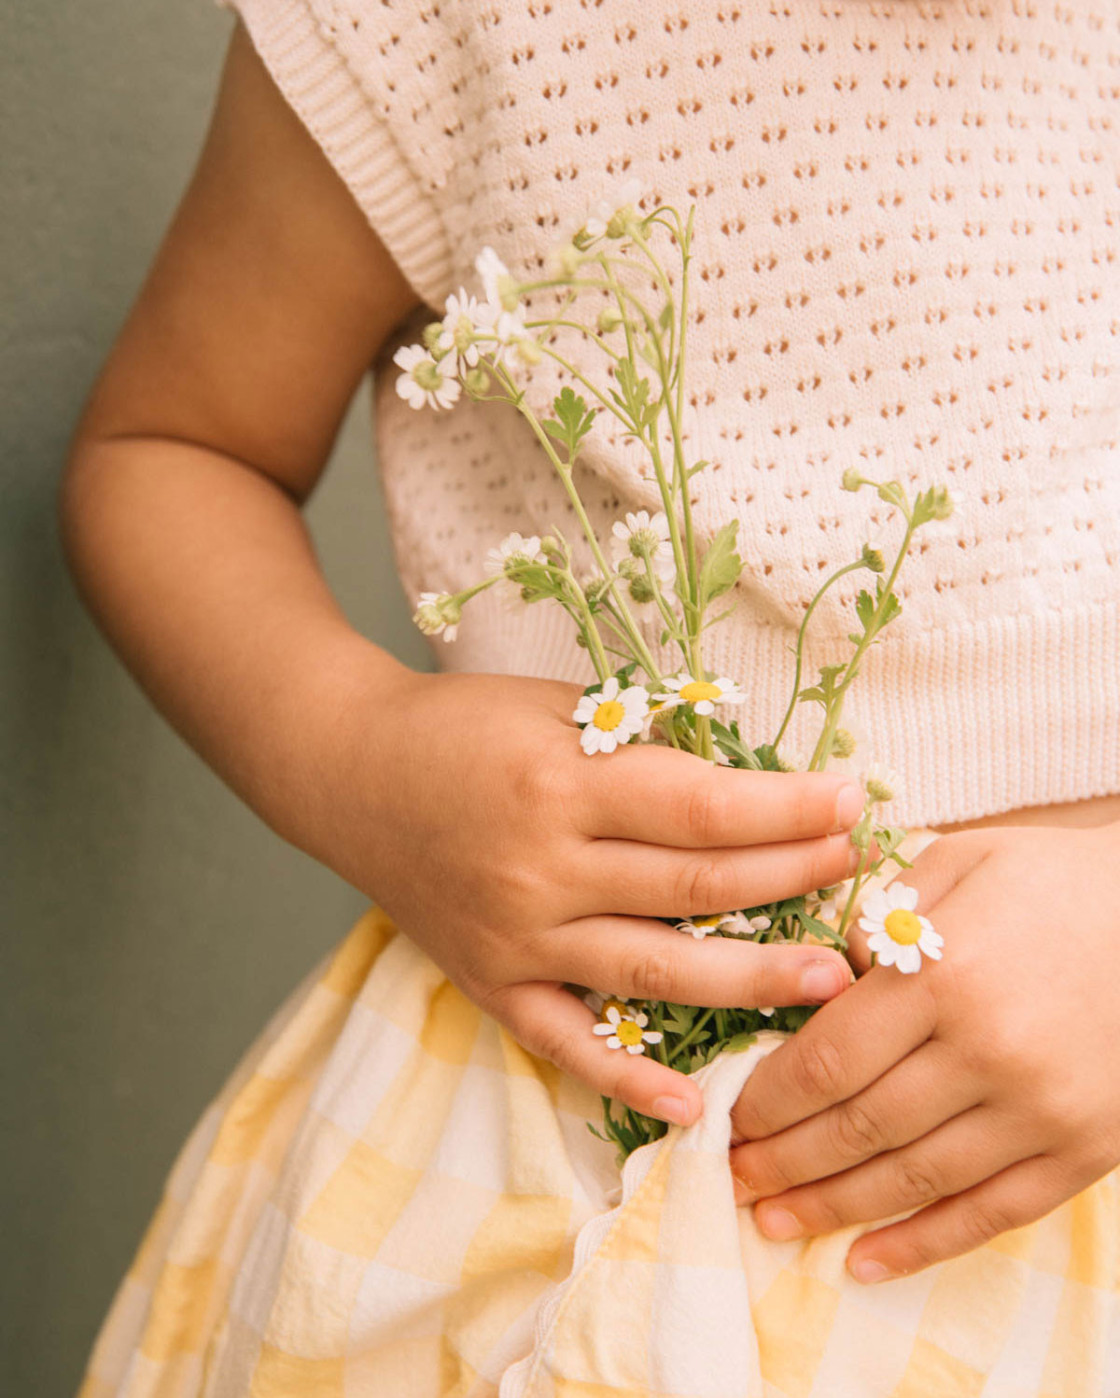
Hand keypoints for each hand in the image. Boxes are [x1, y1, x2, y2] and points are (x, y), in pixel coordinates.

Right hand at [313, 665, 864, 1127]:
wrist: (348, 770)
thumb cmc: (459, 726)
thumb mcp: (553, 706)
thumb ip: (641, 740)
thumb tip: (744, 772)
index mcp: (561, 785)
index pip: (700, 808)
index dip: (786, 810)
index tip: (849, 803)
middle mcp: (541, 870)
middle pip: (694, 889)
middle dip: (791, 879)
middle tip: (860, 874)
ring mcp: (516, 938)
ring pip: (652, 973)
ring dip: (749, 981)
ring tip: (831, 981)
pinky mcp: (492, 983)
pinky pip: (566, 1043)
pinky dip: (626, 1079)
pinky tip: (692, 1102)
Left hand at [727, 821, 1119, 1281]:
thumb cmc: (1054, 879)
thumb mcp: (958, 861)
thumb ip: (881, 918)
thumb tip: (822, 981)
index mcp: (945, 974)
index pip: (828, 1059)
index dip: (769, 1099)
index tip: (730, 1116)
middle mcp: (989, 1051)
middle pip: (859, 1126)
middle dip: (784, 1159)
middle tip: (732, 1177)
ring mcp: (1042, 1110)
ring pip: (914, 1179)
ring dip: (833, 1209)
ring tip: (773, 1221)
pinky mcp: (1087, 1149)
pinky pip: (993, 1213)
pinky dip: (925, 1245)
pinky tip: (866, 1262)